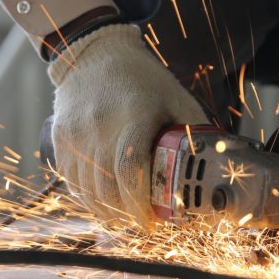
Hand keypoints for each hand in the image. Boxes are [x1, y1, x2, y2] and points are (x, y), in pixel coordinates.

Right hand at [48, 24, 206, 225]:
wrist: (93, 54)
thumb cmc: (142, 79)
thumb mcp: (176, 97)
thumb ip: (194, 131)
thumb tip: (218, 165)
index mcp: (134, 116)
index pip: (130, 171)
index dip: (139, 205)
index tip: (152, 222)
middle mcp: (100, 127)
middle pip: (107, 188)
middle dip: (125, 215)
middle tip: (142, 224)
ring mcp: (76, 134)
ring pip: (86, 190)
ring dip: (106, 212)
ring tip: (124, 217)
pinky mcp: (60, 138)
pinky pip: (71, 181)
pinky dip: (87, 199)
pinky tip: (102, 203)